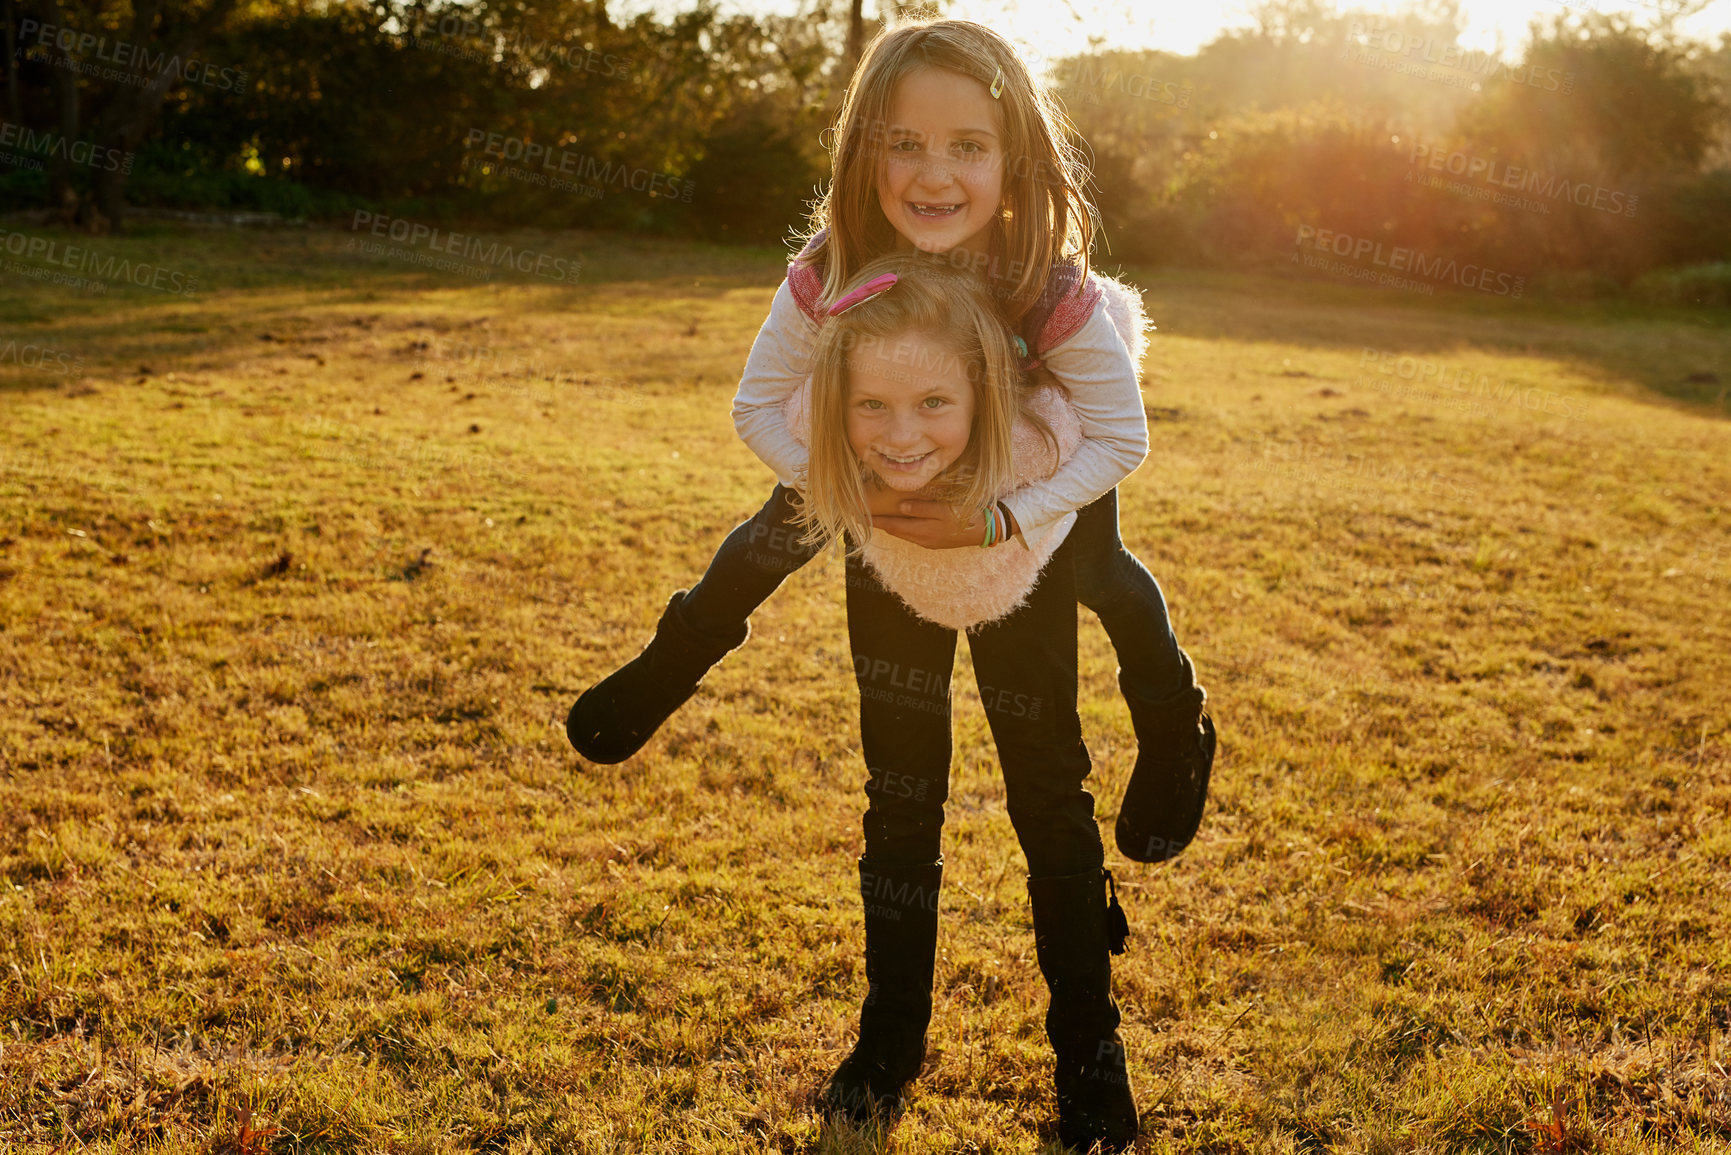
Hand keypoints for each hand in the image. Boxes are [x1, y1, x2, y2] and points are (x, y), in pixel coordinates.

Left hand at [872, 498, 991, 549]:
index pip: (893, 525)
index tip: (861, 516)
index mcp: (922, 530)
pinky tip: (901, 523)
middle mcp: (922, 539)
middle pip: (895, 531)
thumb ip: (922, 508)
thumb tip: (901, 507)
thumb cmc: (966, 516)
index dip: (877, 521)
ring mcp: (929, 542)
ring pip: (904, 534)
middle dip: (880, 524)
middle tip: (864, 517)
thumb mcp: (945, 509)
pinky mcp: (935, 541)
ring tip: (878, 520)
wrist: (985, 530)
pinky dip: (903, 529)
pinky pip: (913, 535)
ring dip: (891, 527)